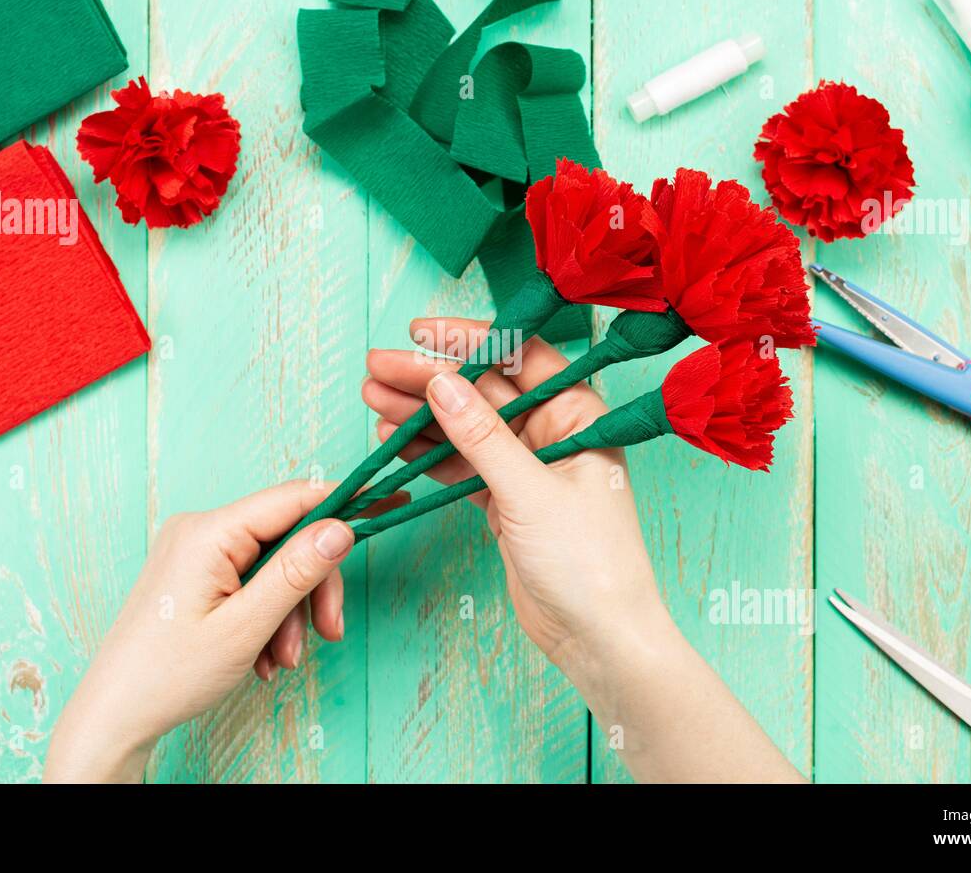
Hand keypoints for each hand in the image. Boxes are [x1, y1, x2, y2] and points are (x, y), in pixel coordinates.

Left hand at [44, 481, 356, 782]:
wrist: (115, 716)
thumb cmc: (169, 674)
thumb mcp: (246, 627)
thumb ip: (296, 573)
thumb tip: (341, 528)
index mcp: (209, 532)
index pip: (294, 498)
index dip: (345, 503)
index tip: (391, 505)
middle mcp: (200, 530)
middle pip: (288, 537)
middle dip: (313, 587)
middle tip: (328, 633)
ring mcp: (195, 551)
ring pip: (273, 565)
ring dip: (290, 612)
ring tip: (280, 661)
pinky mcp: (195, 573)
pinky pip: (250, 581)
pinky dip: (266, 617)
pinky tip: (262, 656)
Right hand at [362, 318, 668, 667]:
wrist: (599, 638)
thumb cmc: (590, 564)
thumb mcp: (531, 493)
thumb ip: (482, 438)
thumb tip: (441, 385)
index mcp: (579, 416)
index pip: (521, 359)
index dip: (469, 341)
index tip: (420, 332)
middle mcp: (555, 434)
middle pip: (484, 391)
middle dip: (429, 378)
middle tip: (377, 368)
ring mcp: (528, 469)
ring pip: (466, 428)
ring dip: (420, 414)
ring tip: (372, 398)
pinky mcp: (507, 502)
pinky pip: (461, 465)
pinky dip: (428, 454)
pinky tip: (394, 440)